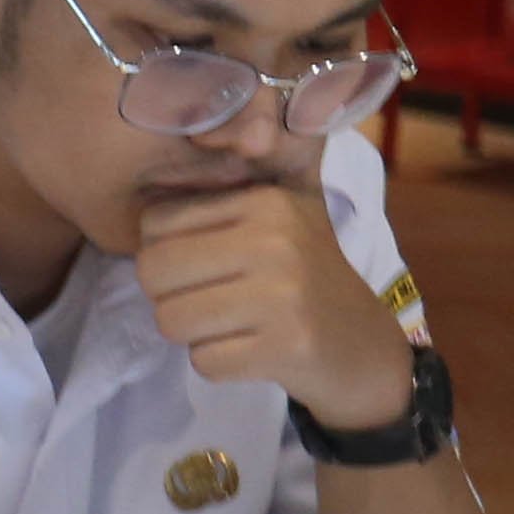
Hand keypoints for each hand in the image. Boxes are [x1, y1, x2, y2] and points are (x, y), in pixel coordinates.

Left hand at [133, 181, 411, 433]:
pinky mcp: (287, 347)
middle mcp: (275, 241)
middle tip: (206, 302)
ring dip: (191, 333)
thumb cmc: (303, 275)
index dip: (162, 252)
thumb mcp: (279, 216)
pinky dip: (217, 364)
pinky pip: (203, 361)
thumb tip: (180, 149)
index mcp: (266, 201)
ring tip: (230, 325)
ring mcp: (283, 296)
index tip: (199, 266)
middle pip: (153, 271)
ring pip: (170, 320)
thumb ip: (227, 184)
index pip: (155, 223)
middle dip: (168, 296)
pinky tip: (250, 351)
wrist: (360, 346)